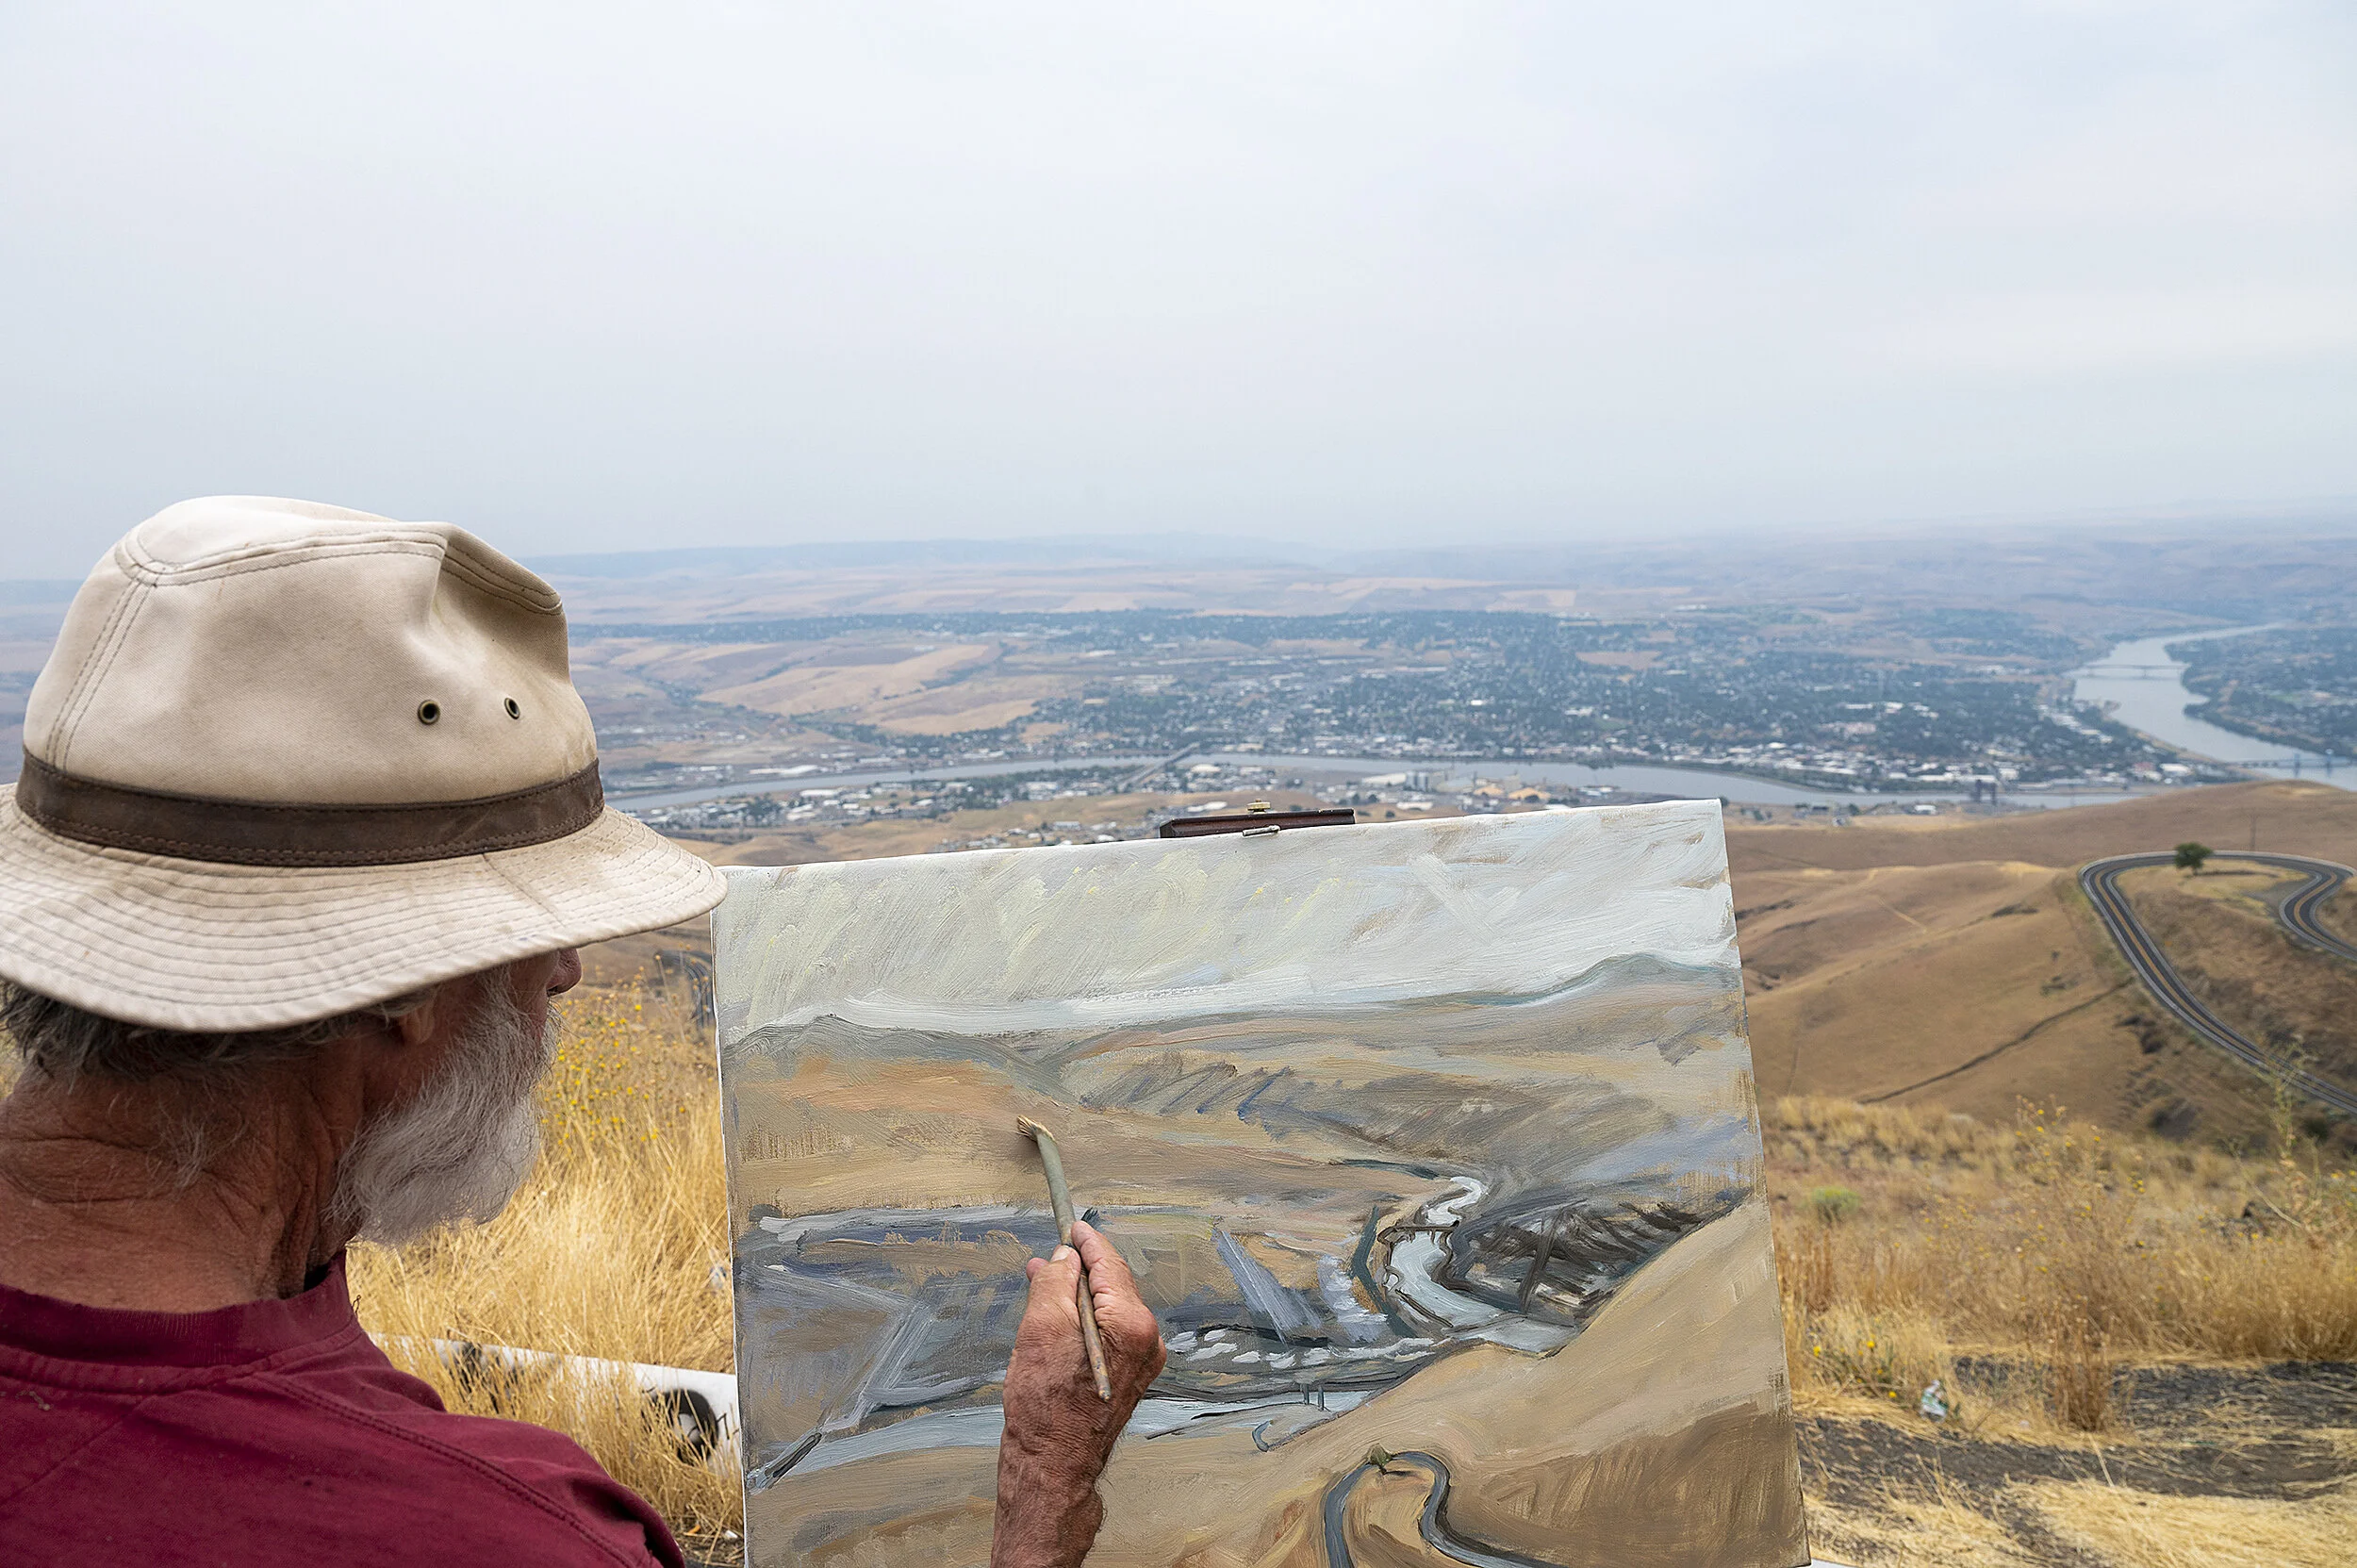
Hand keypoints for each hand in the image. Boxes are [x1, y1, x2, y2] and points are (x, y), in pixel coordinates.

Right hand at [991, 1220, 1165, 1567]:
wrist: (1053, 1467)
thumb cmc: (1045, 1405)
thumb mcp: (1041, 1329)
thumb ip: (1055, 1283)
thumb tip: (1064, 1258)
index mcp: (1132, 1324)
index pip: (1109, 1263)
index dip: (1086, 1241)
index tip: (1071, 1224)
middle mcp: (1148, 1340)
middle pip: (1113, 1284)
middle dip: (1079, 1268)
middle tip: (1050, 1253)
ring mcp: (1142, 1361)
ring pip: (1109, 1309)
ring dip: (1078, 1293)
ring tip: (1043, 1280)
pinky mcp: (1129, 1376)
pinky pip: (1108, 1332)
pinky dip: (1084, 1318)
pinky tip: (1057, 1314)